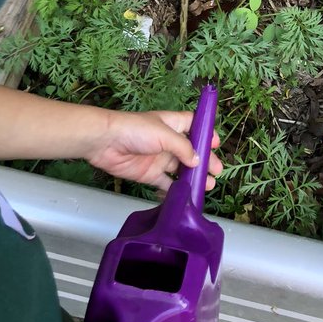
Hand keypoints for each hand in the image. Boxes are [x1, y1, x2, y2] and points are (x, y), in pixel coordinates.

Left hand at [84, 108, 222, 190]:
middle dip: (204, 160)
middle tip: (216, 172)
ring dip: (193, 177)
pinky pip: (165, 184)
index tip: (217, 144)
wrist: (105, 143)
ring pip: (180, 169)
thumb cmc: (135, 130)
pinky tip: (185, 197)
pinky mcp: (149, 174)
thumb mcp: (164, 134)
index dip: (205, 132)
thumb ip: (183, 148)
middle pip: (191, 150)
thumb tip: (198, 161)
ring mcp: (159, 158)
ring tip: (206, 186)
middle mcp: (167, 141)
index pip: (193, 125)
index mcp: (172, 124)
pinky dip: (175, 191)